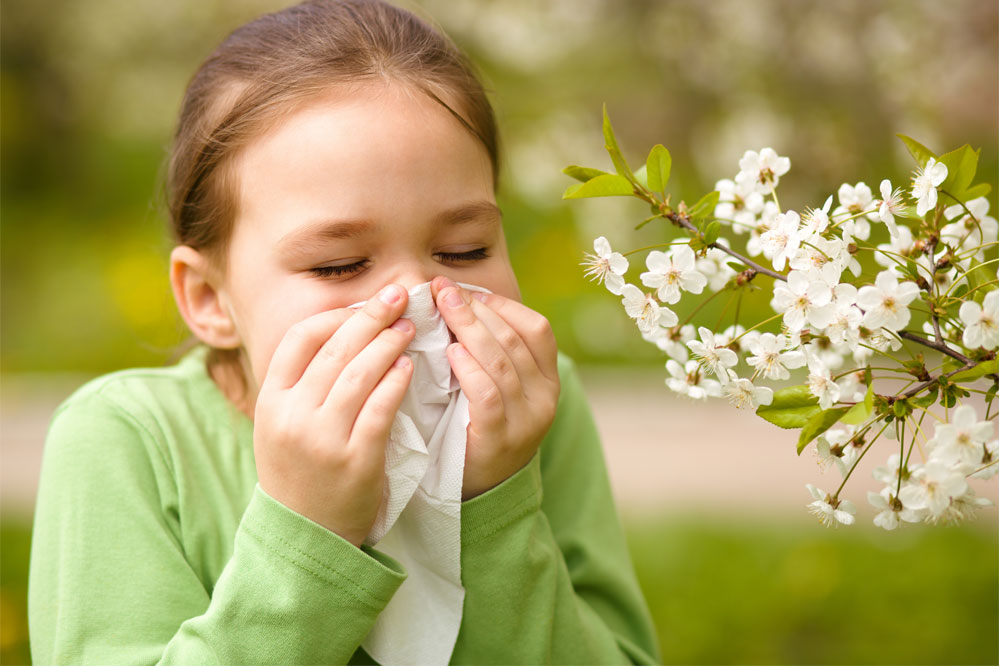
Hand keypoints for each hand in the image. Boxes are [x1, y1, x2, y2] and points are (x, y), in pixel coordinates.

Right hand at [252, 284, 414, 545]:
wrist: (305, 537)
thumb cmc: (300, 473)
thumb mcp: (282, 425)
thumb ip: (302, 383)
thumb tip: (346, 330)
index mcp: (271, 401)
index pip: (300, 339)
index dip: (335, 315)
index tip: (364, 305)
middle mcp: (292, 416)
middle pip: (335, 349)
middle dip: (370, 317)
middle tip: (399, 296)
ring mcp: (322, 439)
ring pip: (359, 374)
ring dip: (388, 343)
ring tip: (410, 327)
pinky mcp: (355, 461)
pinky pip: (380, 409)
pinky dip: (396, 382)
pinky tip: (410, 366)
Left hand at [432, 277, 559, 499]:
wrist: (482, 490)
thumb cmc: (481, 426)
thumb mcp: (499, 387)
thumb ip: (491, 351)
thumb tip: (457, 300)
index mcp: (548, 379)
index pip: (536, 329)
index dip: (501, 306)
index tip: (465, 290)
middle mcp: (546, 398)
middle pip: (513, 340)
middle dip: (475, 310)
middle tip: (442, 290)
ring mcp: (526, 421)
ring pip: (501, 364)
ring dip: (468, 330)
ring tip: (442, 309)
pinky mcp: (500, 440)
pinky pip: (488, 397)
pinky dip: (470, 371)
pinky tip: (450, 353)